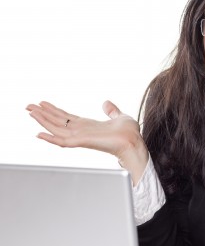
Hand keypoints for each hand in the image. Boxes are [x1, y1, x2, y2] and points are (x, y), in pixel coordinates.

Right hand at [26, 100, 148, 183]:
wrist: (134, 142)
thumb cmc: (130, 133)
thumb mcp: (120, 116)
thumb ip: (111, 110)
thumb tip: (106, 103)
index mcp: (89, 126)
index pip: (67, 118)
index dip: (54, 111)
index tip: (43, 103)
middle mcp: (82, 131)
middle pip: (58, 122)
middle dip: (43, 114)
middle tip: (28, 106)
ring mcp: (81, 137)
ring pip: (56, 129)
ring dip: (42, 121)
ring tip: (30, 112)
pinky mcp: (82, 142)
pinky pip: (62, 141)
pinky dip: (50, 138)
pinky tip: (38, 133)